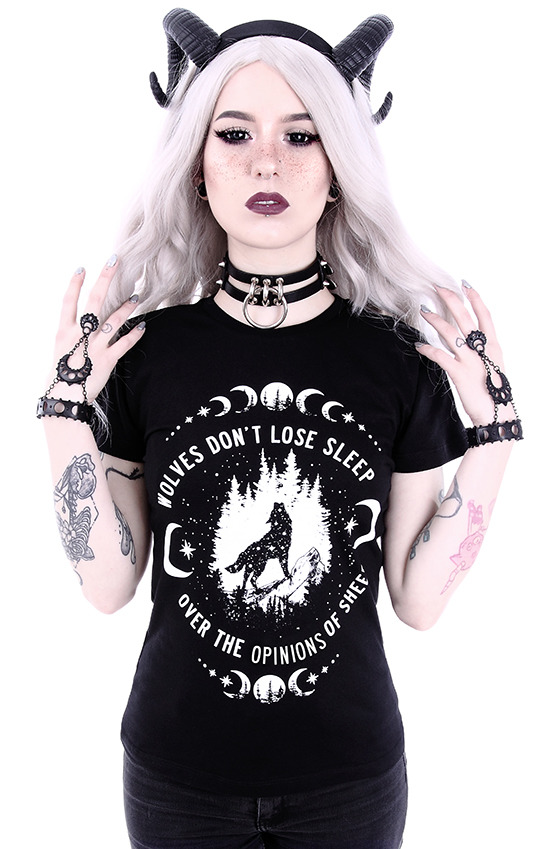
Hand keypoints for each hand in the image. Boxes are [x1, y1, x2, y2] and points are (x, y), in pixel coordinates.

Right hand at [46, 256, 144, 402]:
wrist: (65, 398)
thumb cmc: (61, 375)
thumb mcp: (60, 351)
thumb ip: (72, 337)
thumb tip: (82, 328)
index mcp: (63, 332)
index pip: (68, 302)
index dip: (75, 284)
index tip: (82, 268)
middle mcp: (79, 336)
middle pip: (94, 301)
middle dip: (105, 279)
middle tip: (114, 261)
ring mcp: (94, 347)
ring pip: (113, 320)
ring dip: (126, 307)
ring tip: (136, 296)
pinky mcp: (107, 360)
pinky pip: (124, 343)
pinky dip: (135, 334)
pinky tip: (143, 325)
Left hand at [417, 283, 512, 425]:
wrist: (495, 412)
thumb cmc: (492, 389)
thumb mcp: (492, 364)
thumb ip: (481, 349)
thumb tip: (469, 337)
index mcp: (492, 345)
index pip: (485, 315)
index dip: (475, 298)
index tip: (464, 284)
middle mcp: (483, 350)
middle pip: (465, 319)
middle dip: (451, 300)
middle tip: (437, 287)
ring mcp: (471, 361)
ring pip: (451, 334)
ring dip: (435, 320)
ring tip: (423, 310)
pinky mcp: (460, 374)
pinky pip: (440, 356)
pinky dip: (428, 349)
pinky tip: (418, 344)